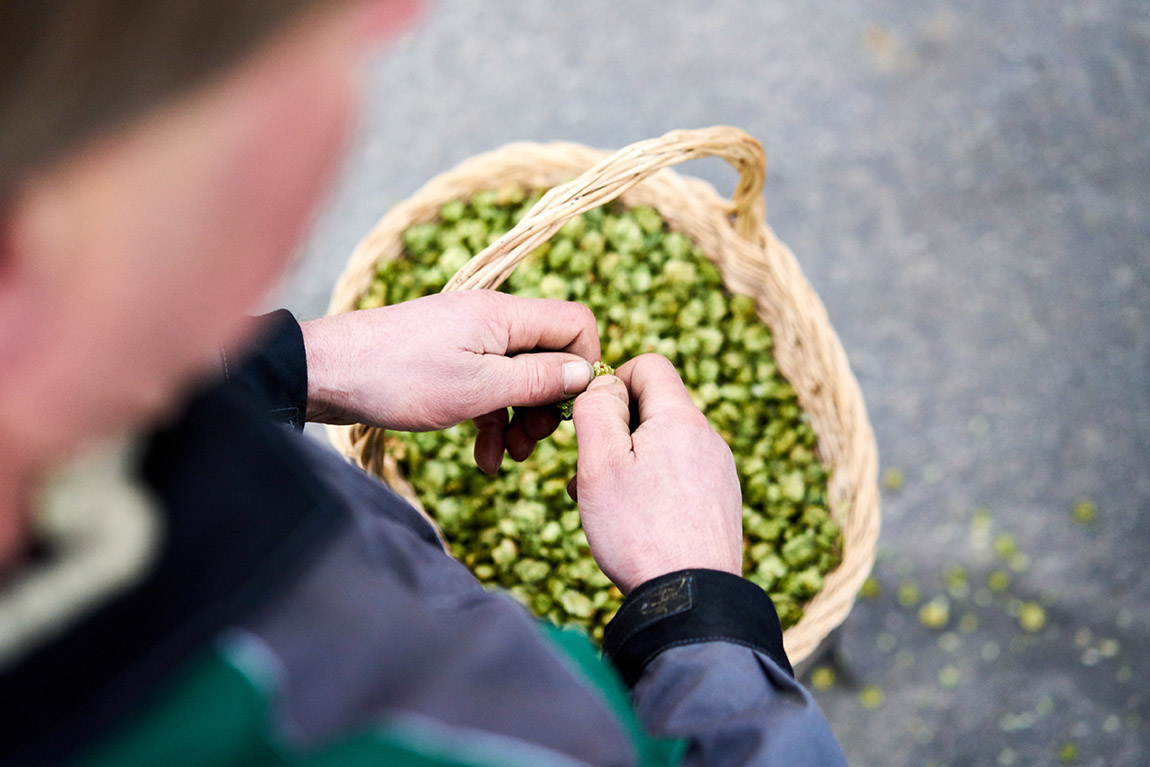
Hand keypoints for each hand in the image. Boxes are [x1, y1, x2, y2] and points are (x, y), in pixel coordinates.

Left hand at [301, 291, 598, 471]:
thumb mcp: (479, 388)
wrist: (327, 374)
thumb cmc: (400, 377)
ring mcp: (467, 339)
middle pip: (549, 353)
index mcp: (505, 315)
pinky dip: (490, 420)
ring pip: (517, 376)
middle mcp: (491, 320)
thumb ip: (538, 379)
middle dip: (549, 402)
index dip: (584, 364)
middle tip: (533, 442)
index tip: (571, 408)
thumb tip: (586, 373)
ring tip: (508, 457)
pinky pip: (486, 387)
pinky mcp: (446, 360)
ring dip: (519, 419)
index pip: (575, 322)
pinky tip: (482, 456)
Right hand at [570, 354, 742, 594]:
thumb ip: (597, 410)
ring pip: (664, 445)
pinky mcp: (721, 502)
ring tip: (607, 505)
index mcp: (681, 419)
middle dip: (616, 431)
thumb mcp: (600, 463)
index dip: (613, 381)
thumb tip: (604, 385)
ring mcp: (719, 472)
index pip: (649, 365)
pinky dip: (652, 487)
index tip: (593, 418)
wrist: (691, 598)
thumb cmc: (638, 530)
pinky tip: (636, 523)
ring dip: (630, 463)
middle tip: (591, 472)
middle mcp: (709, 438)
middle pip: (655, 408)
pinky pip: (680, 476)